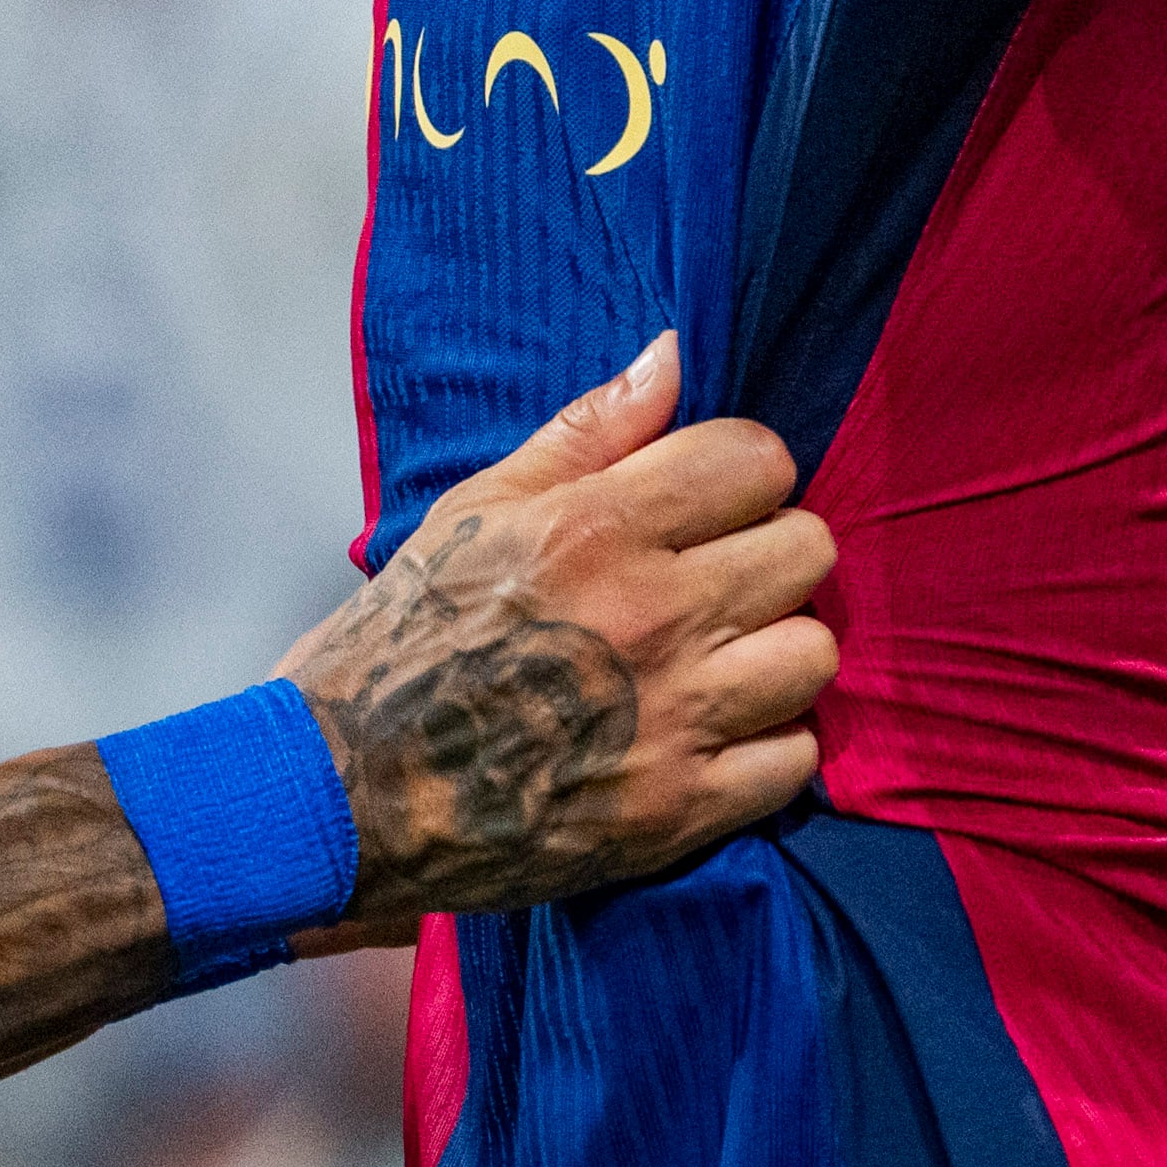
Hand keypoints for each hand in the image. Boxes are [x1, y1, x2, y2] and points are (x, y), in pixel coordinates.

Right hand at [277, 333, 834, 922]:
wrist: (351, 789)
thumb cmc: (409, 636)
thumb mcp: (478, 508)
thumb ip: (587, 431)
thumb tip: (673, 356)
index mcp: (597, 529)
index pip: (757, 460)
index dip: (740, 472)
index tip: (709, 500)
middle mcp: (652, 616)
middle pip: (806, 549)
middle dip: (767, 552)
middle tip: (717, 578)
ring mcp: (675, 717)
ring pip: (814, 653)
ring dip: (774, 650)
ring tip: (722, 656)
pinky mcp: (681, 810)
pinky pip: (796, 757)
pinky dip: (766, 745)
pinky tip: (713, 731)